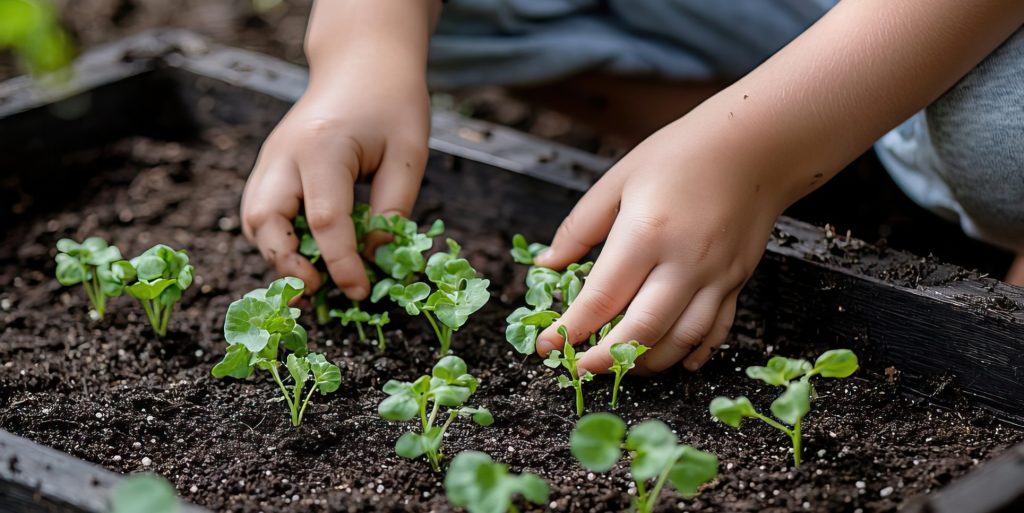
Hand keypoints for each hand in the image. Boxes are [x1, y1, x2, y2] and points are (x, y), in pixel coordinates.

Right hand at [240, 59, 429, 299]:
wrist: (363, 63)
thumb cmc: (392, 104)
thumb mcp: (409, 154)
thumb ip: (392, 209)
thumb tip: (375, 258)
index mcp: (322, 148)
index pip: (324, 220)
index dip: (340, 263)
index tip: (358, 291)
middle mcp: (284, 154)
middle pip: (264, 220)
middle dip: (286, 264)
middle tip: (318, 291)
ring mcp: (270, 159)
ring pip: (252, 219)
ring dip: (276, 255)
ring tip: (311, 280)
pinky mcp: (270, 166)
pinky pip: (259, 211)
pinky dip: (276, 239)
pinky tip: (304, 255)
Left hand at [533, 119, 788, 373]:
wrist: (755, 145)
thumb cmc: (681, 155)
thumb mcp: (618, 180)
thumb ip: (579, 227)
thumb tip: (546, 265)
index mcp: (646, 233)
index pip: (602, 298)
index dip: (571, 329)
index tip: (547, 345)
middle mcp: (684, 261)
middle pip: (641, 330)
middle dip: (604, 359)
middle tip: (579, 369)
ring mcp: (716, 276)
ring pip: (680, 340)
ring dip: (647, 363)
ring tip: (620, 365)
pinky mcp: (738, 282)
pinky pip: (716, 331)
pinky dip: (693, 354)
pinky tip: (675, 361)